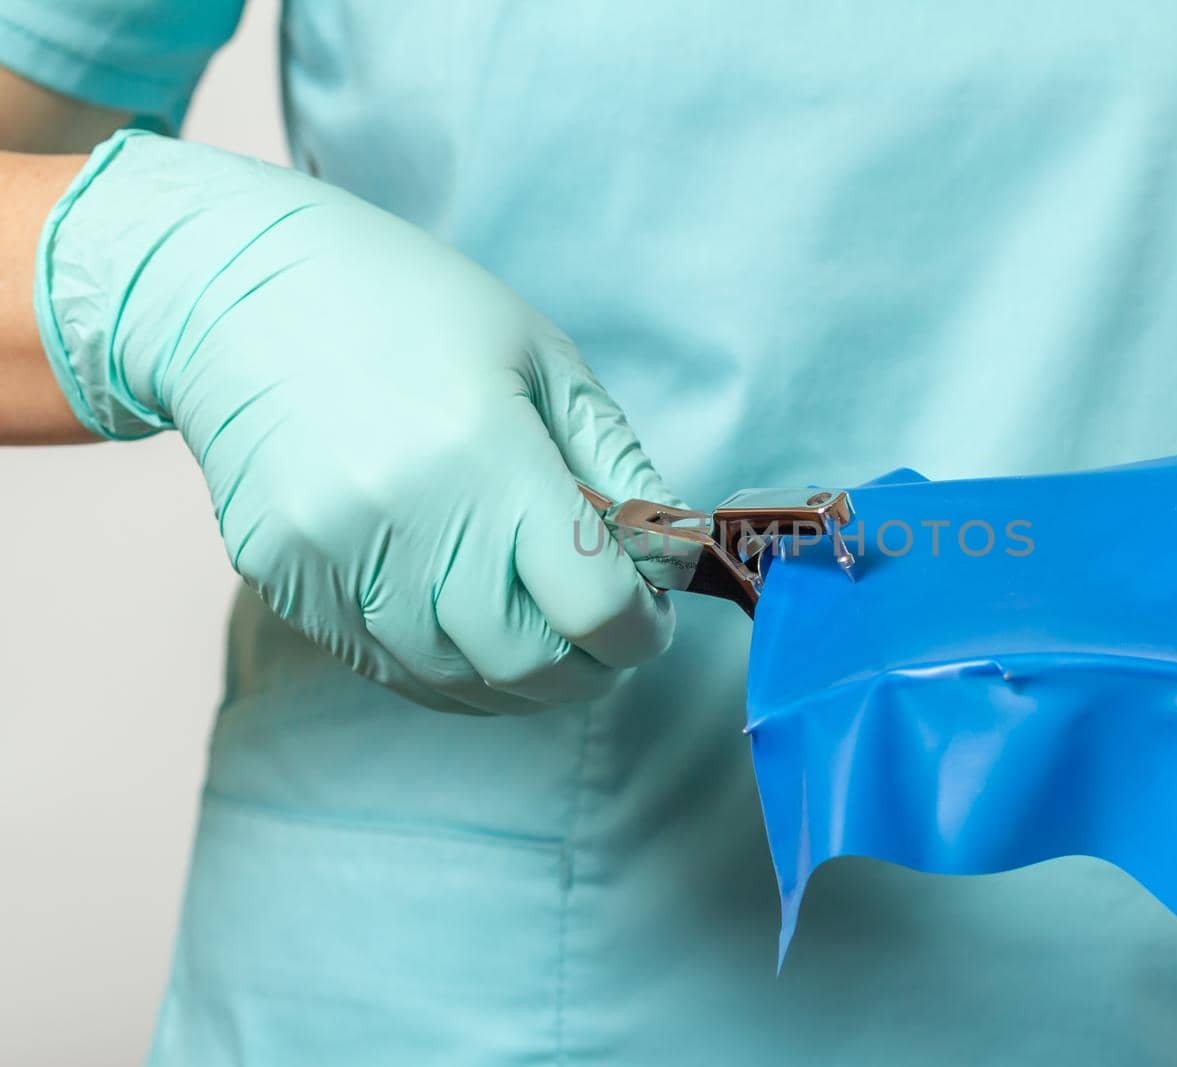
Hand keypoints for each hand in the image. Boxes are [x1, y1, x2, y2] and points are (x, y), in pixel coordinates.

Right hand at [38, 131, 673, 713]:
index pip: (594, 606)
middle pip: (530, 665)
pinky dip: (450, 667)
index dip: (642, 630)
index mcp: (490, 454)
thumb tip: (671, 557)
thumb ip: (618, 467)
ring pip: (458, 682)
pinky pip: (388, 668)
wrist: (238, 292)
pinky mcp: (286, 582)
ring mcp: (337, 560)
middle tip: (607, 640)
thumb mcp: (543, 359)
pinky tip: (470, 624)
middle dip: (591, 669)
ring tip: (540, 630)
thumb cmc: (412, 308)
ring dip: (520, 679)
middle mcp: (410, 519)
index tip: (651, 617)